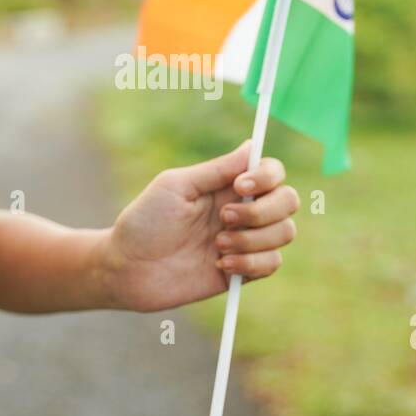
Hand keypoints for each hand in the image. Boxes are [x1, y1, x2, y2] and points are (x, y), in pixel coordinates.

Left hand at [103, 140, 298, 311]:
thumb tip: (252, 145)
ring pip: (285, 233)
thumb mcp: (176, 186)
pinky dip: (250, 263)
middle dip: (263, 211)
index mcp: (228, 185)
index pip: (272, 172)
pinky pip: (272, 263)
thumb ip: (217, 169)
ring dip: (253, 240)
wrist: (127, 269)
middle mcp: (243, 210)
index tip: (240, 187)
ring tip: (217, 246)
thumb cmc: (145, 221)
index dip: (266, 177)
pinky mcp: (243, 271)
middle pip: (289, 200)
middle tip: (223, 219)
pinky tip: (219, 265)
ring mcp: (245, 241)